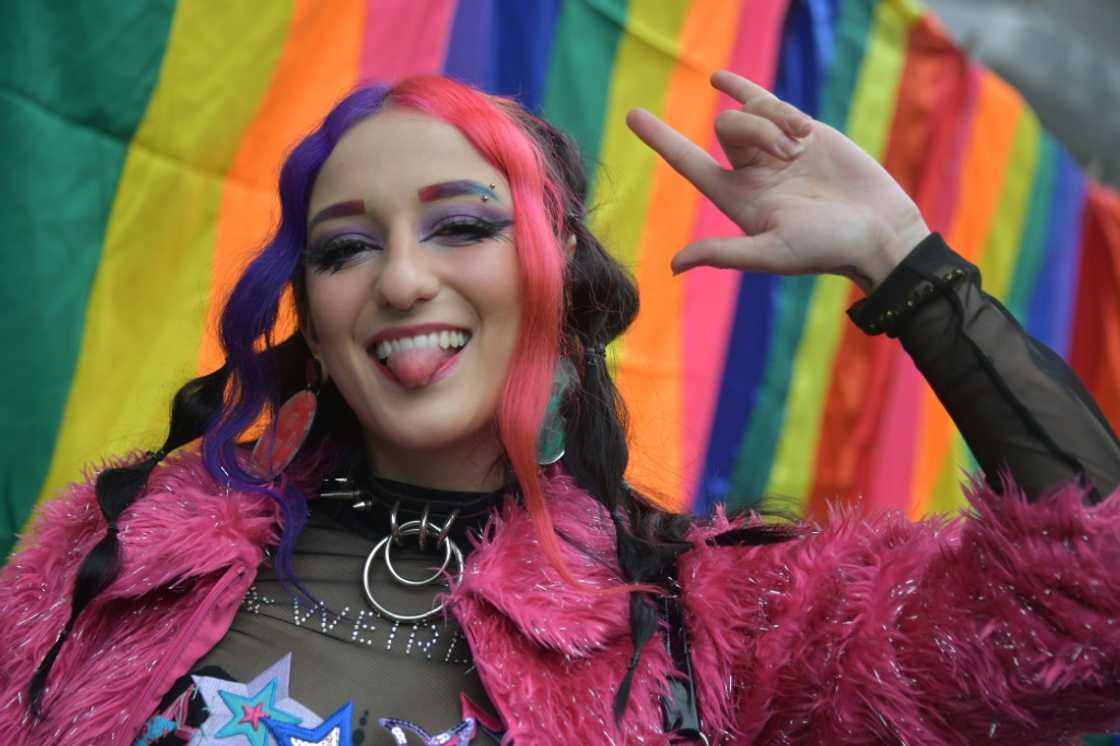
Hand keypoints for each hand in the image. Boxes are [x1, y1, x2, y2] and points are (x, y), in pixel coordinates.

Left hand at [626, 70, 929, 293]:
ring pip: (751, 110)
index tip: (632, 115)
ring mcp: (777, 149)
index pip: (688, 163)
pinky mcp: (804, 132)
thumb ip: (721, 253)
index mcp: (737, 198)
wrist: (880, 231)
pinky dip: (783, 110)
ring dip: (775, 121)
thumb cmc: (826, 249)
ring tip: (803, 146)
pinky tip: (801, 128)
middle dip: (752, 128)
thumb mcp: (770, 252)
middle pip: (725, 128)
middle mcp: (752, 172)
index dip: (660, 139)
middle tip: (789, 153)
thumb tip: (672, 267)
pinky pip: (775, 103)